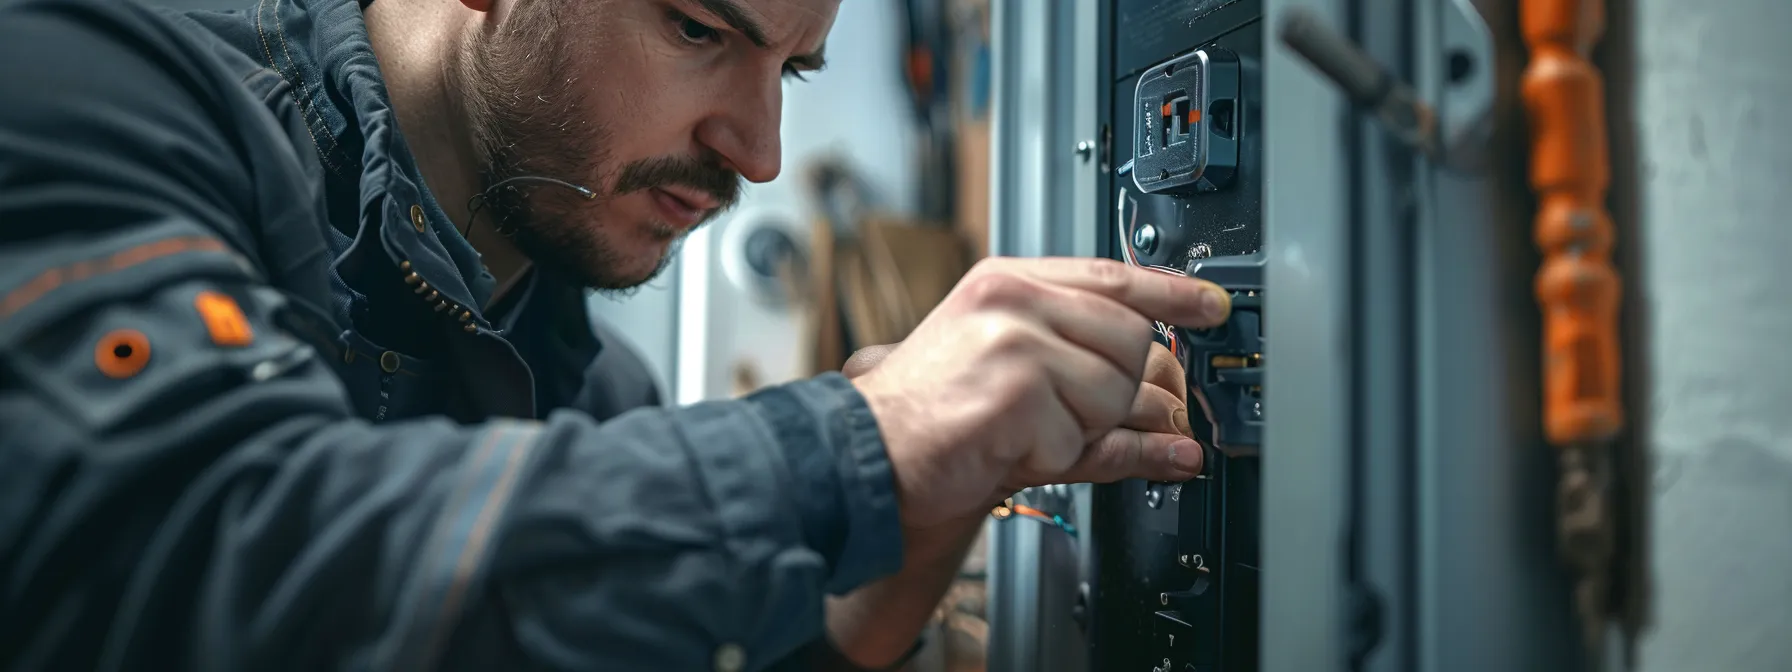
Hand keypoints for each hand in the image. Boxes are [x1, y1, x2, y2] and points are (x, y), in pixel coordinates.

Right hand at [848, 257, 1230, 528]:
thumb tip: (1168, 401)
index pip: (1113, 276)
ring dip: (1079, 430)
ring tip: (1023, 429)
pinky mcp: (1017, 395)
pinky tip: (1008, 446)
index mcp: (1008, 281)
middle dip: (1113, 392)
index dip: (1172, 293)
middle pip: (1131, 341)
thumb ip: (1079, 356)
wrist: (864, 454)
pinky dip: (1050, 459)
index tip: (1210, 307)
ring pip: (1113, 394)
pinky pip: (1079, 441)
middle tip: (1063, 413)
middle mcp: (1013, 300)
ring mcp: (1015, 343)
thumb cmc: (928, 413)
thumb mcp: (1004, 365)